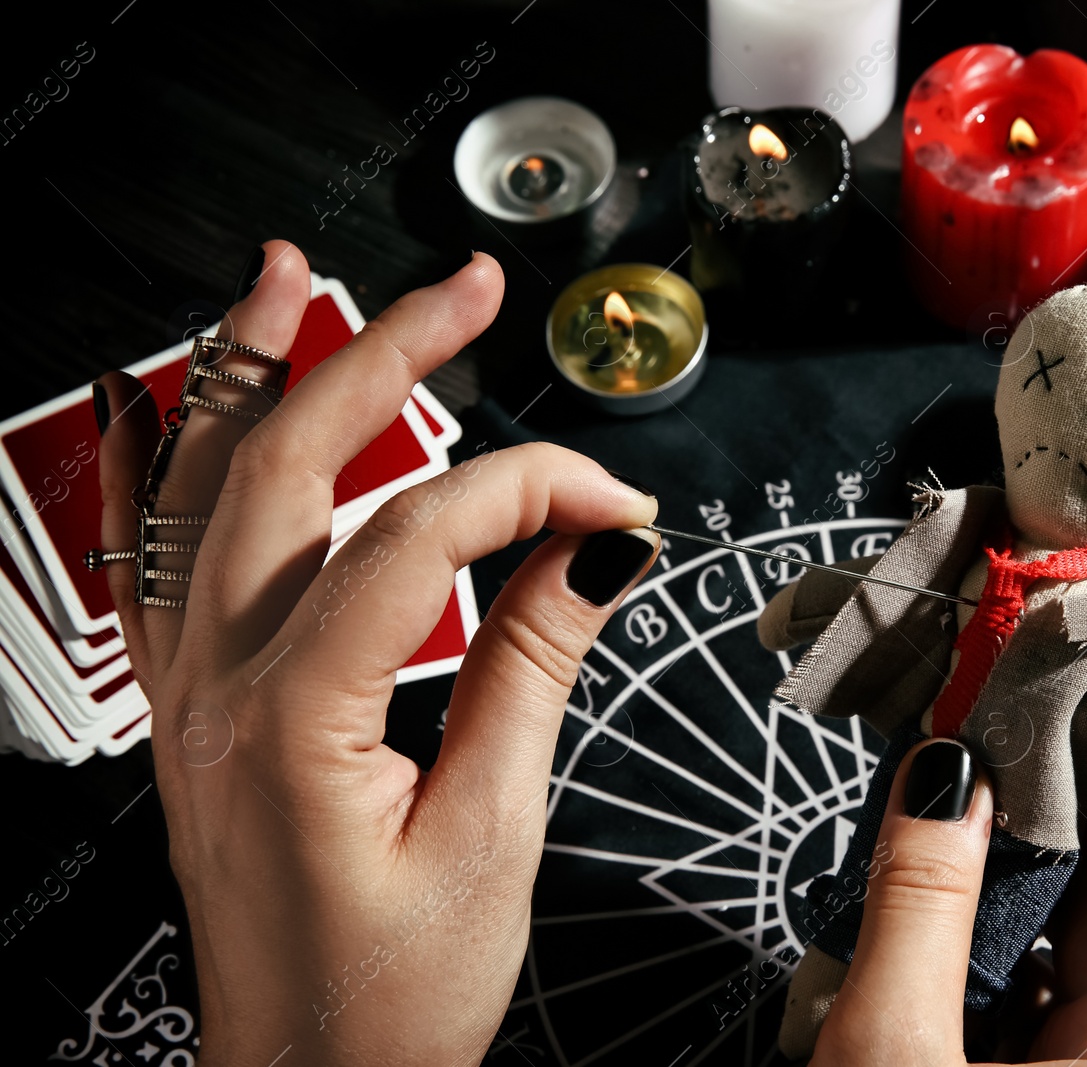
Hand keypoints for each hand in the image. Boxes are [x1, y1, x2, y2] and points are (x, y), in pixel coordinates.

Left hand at [95, 241, 660, 1064]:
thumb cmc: (389, 997)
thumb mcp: (492, 830)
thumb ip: (535, 661)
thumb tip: (597, 542)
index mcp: (295, 720)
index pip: (424, 537)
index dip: (535, 493)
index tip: (617, 503)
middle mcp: (213, 689)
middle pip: (289, 466)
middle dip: (385, 354)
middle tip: (465, 289)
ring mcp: (182, 693)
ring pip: (194, 487)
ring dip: (246, 370)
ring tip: (287, 276)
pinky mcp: (184, 708)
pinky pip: (143, 556)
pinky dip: (150, 463)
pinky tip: (157, 402)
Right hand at [813, 743, 1086, 1064]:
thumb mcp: (893, 1053)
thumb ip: (920, 909)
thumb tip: (941, 778)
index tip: (1077, 694)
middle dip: (1046, 814)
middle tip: (990, 725)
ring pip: (1058, 949)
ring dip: (1000, 879)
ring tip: (944, 800)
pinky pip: (1018, 996)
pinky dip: (973, 942)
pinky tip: (924, 894)